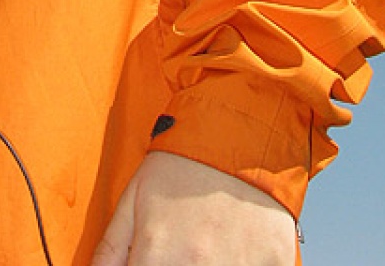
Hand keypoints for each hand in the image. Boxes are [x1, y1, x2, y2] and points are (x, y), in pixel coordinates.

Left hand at [90, 152, 296, 264]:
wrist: (239, 132)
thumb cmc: (182, 164)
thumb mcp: (133, 199)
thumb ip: (109, 252)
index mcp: (157, 258)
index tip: (149, 262)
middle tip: (175, 252)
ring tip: (205, 243)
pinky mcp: (274, 265)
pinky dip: (242, 265)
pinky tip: (233, 246)